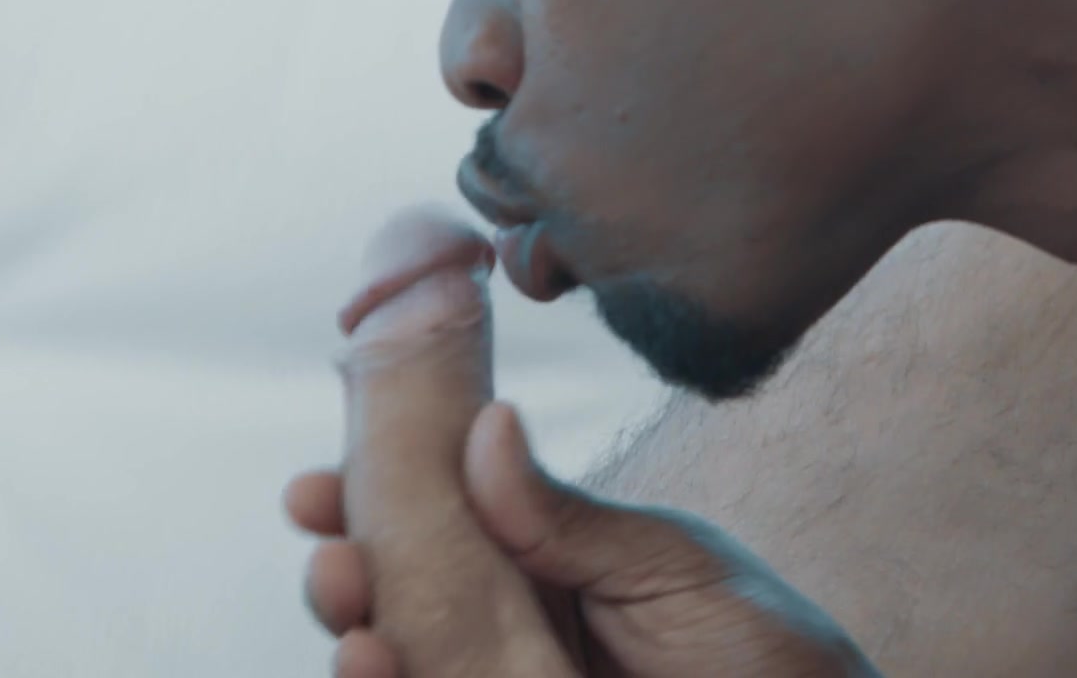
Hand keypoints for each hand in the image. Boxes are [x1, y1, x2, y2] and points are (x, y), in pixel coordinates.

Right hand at [285, 207, 878, 676]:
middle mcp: (506, 629)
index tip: (315, 490)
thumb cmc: (761, 643)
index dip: (364, 503)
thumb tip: (486, 422)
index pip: (430, 526)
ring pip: (402, 664)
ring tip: (354, 633)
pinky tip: (376, 668)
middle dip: (346, 575)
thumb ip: (569, 516)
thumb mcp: (669, 565)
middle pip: (394, 599)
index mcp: (536, 563)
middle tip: (335, 556)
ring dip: (358, 646)